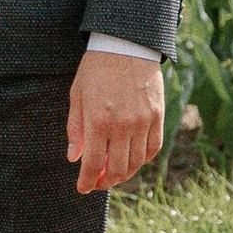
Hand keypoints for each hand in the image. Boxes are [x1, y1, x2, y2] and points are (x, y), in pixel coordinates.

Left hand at [67, 47, 163, 194]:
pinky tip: (133, 159)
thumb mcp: (77, 96)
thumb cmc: (96, 69)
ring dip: (124, 173)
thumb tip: (74, 158)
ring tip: (113, 173)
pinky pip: (153, 148)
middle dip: (105, 181)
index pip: (94, 164)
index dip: (87, 181)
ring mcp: (143, 121)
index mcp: (98, 120)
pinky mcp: (158, 116)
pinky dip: (143, 159)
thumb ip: (75, 129)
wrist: (126, 44)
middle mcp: (123, 125)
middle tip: (97, 182)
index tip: (82, 188)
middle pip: (118, 169)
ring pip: (137, 162)